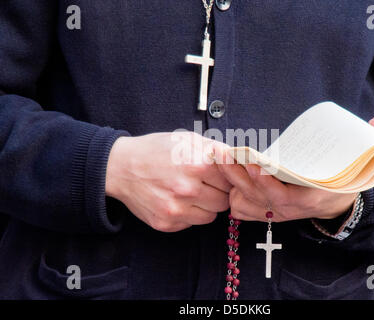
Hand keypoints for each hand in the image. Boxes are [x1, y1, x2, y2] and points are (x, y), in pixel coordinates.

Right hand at [105, 132, 231, 231]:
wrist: (120, 167)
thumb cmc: (155, 150)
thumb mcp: (186, 139)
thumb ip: (214, 149)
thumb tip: (237, 159)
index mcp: (197, 164)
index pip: (231, 181)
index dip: (226, 178)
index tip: (220, 176)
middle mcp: (187, 189)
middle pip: (223, 201)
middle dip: (218, 193)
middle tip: (206, 185)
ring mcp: (176, 209)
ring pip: (210, 216)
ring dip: (205, 206)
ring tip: (192, 193)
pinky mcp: (166, 223)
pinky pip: (191, 224)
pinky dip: (189, 214)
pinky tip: (178, 201)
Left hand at [218, 114, 373, 221]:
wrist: (335, 207)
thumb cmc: (341, 184)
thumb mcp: (358, 168)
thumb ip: (369, 143)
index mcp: (308, 199)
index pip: (283, 195)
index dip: (268, 182)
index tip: (256, 164)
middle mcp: (288, 210)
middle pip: (257, 195)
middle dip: (238, 175)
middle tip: (224, 152)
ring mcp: (275, 213)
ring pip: (246, 201)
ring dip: (230, 181)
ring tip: (218, 158)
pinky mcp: (266, 212)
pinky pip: (243, 210)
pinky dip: (231, 196)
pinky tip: (221, 176)